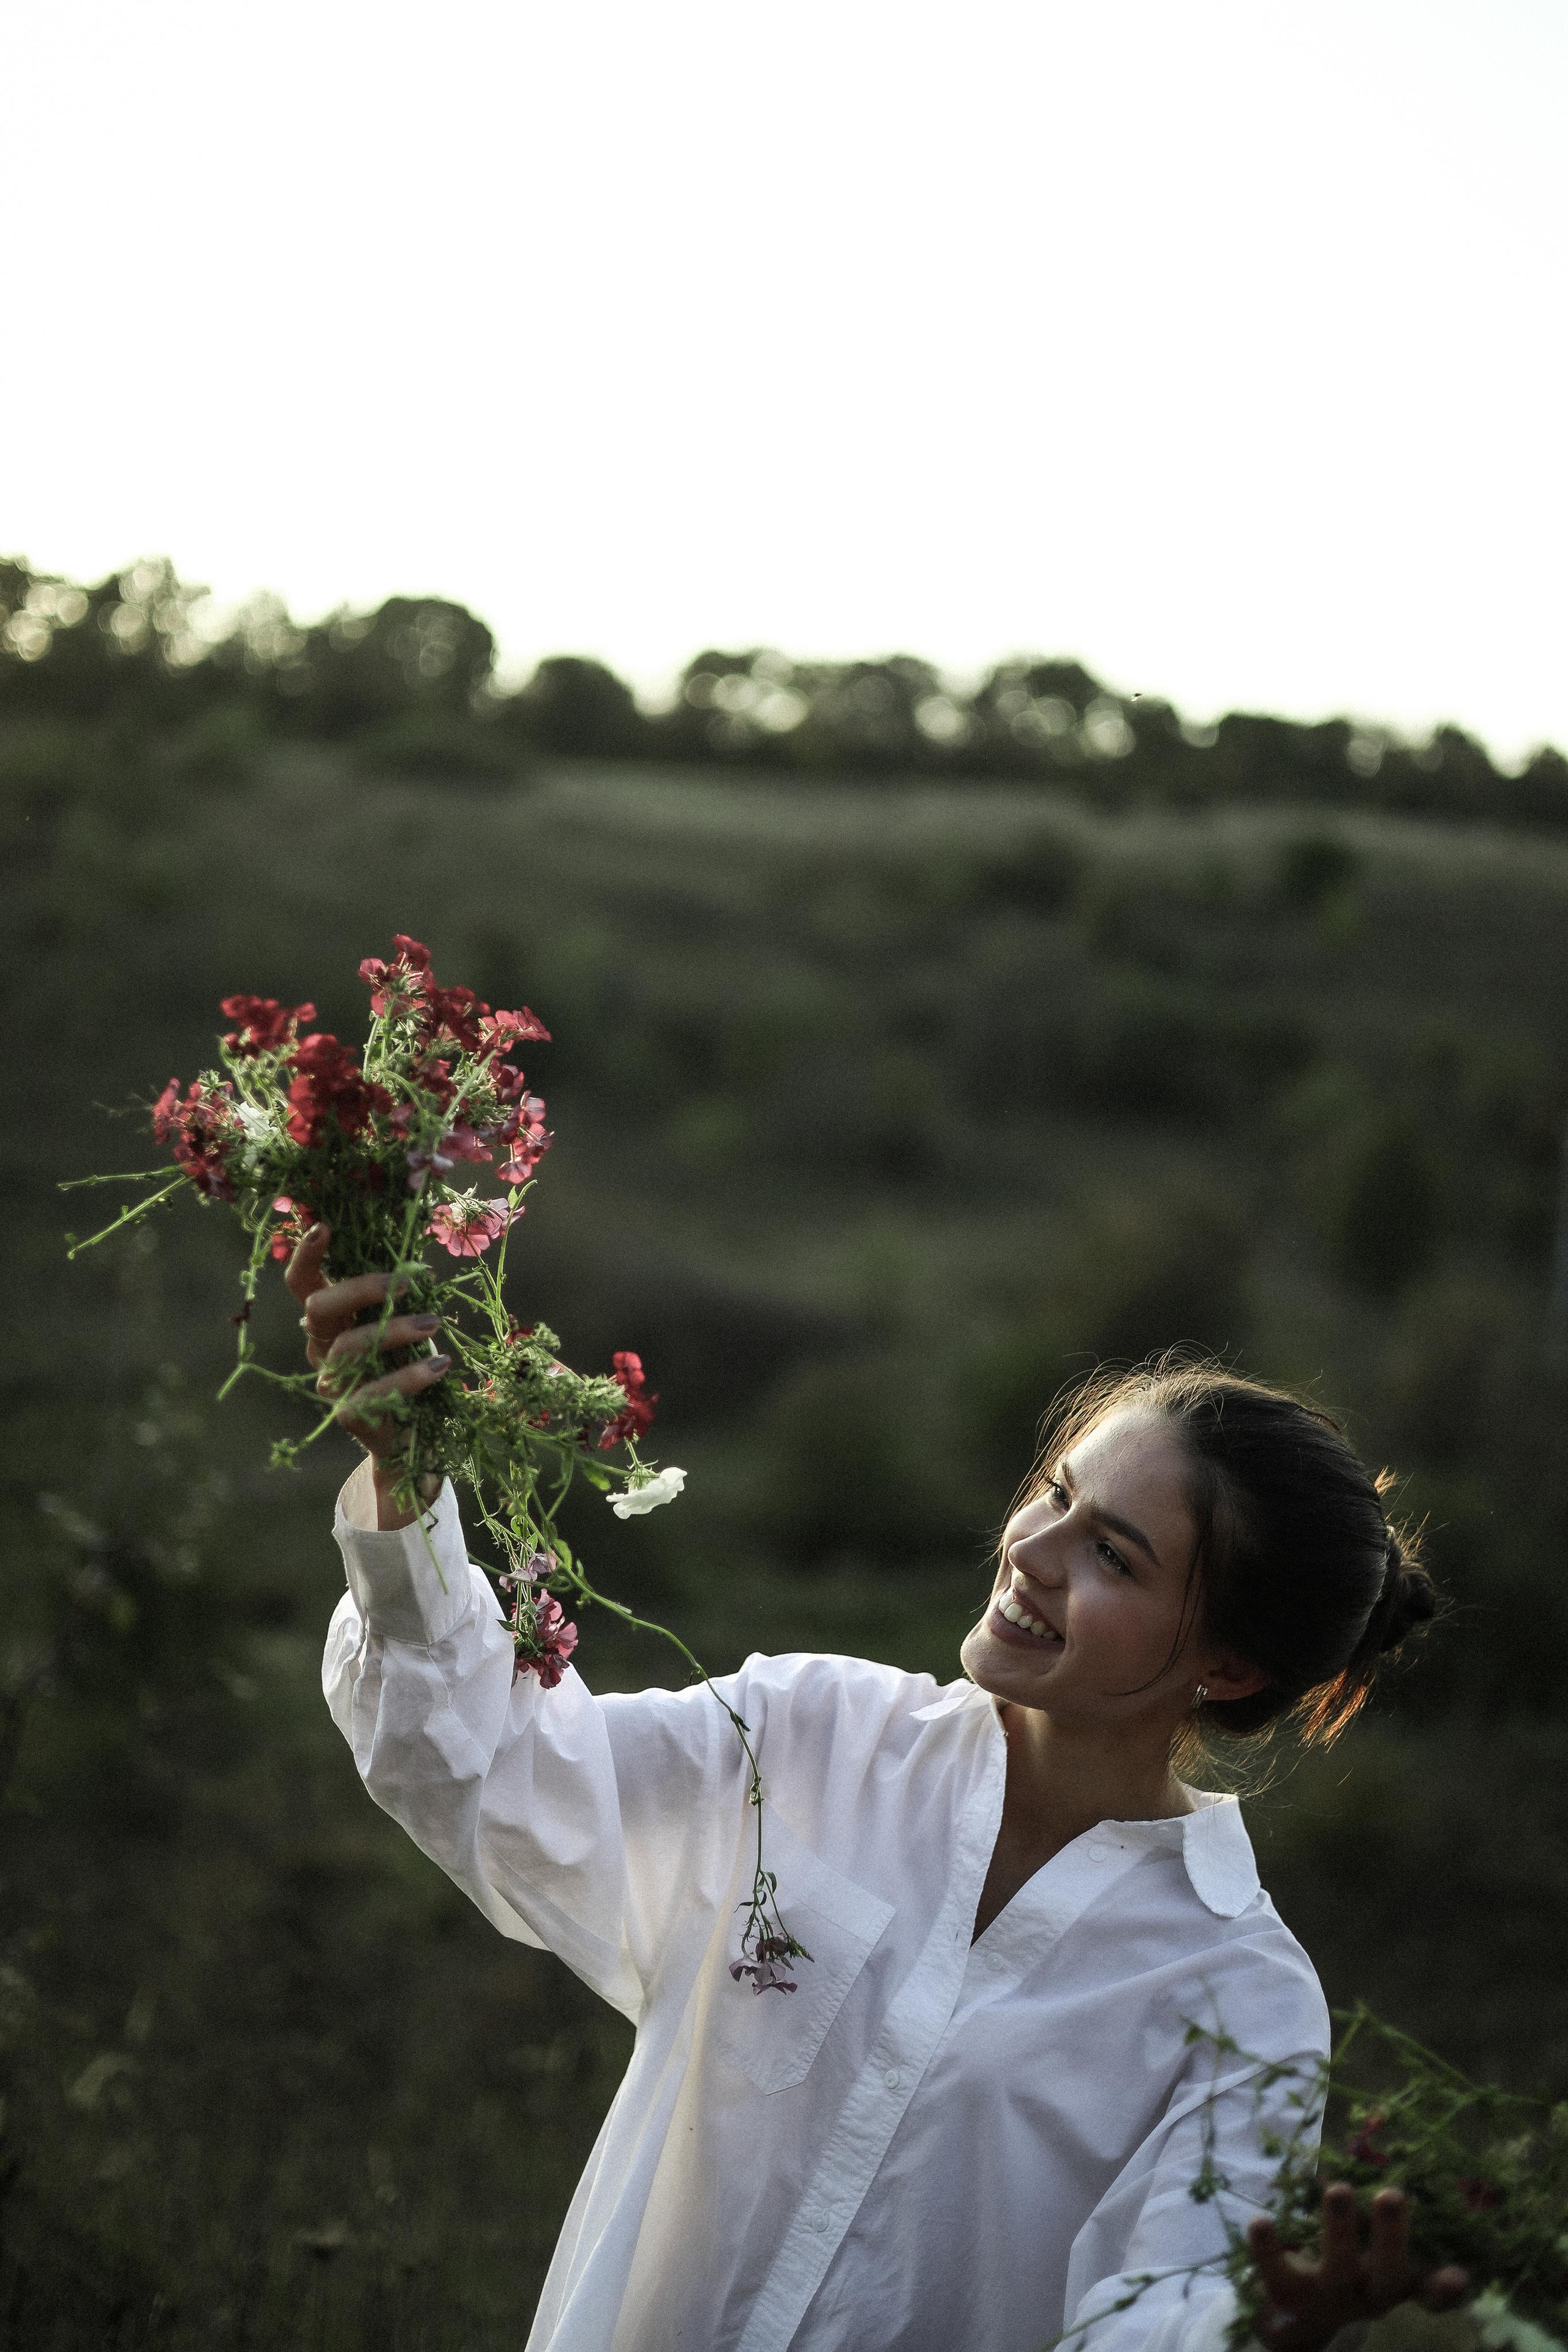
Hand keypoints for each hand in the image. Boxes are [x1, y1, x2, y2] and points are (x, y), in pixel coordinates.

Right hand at [284, 1222, 448, 1529]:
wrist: (414, 1436)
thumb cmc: (409, 1365)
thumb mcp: (405, 1323)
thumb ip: (398, 1296)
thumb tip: (413, 1259)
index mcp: (331, 1320)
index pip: (302, 1283)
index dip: (306, 1254)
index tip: (325, 1225)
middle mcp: (321, 1348)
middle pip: (317, 1308)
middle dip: (360, 1288)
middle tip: (405, 1282)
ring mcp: (331, 1383)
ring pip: (348, 1347)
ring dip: (395, 1329)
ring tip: (435, 1323)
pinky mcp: (349, 1415)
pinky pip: (372, 1392)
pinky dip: (410, 1376)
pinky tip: (439, 1365)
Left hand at [1248, 2184, 1469, 2351]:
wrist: (1295, 2323)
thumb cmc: (1349, 2271)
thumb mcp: (1379, 2259)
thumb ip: (1396, 2232)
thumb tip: (1429, 2213)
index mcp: (1393, 2282)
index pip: (1428, 2292)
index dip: (1444, 2288)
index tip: (1459, 2276)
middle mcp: (1366, 2294)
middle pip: (1385, 2273)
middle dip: (1390, 2236)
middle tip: (1392, 2194)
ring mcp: (1328, 2298)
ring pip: (1336, 2271)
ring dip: (1339, 2231)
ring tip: (1339, 2189)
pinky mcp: (1288, 2297)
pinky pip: (1277, 2275)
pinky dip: (1269, 2250)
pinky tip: (1260, 2222)